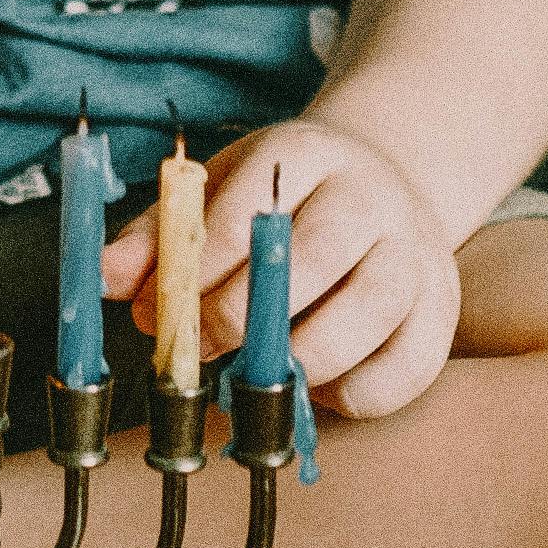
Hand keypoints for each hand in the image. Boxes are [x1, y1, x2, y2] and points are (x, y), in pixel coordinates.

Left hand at [101, 120, 462, 419]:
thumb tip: (105, 279)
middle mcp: (371, 196)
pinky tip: (313, 385)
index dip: (197, 270)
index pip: (249, 209)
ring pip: (366, 315)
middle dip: (240, 317)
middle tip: (200, 348)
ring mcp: (417, 252)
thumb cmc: (285, 198)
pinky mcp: (442, 310)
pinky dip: (351, 393)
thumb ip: (160, 233)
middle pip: (311, 259)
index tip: (155, 313)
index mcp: (308, 154)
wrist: (387, 182)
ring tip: (254, 373)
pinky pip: (402, 371)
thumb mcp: (219, 189)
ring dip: (297, 359)